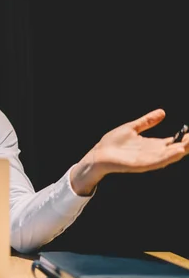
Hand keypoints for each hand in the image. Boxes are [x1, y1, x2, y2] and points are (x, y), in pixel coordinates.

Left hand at [71, 109, 188, 194]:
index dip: (185, 137)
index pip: (174, 142)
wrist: (98, 154)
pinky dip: (168, 156)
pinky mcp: (140, 164)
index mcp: (153, 145)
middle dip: (187, 144)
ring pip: (169, 155)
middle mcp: (153, 153)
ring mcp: (148, 159)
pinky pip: (157, 161)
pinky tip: (178, 151)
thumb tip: (162, 112)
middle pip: (175, 149)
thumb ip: (147, 121)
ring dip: (181, 150)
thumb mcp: (132, 128)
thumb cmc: (112, 143)